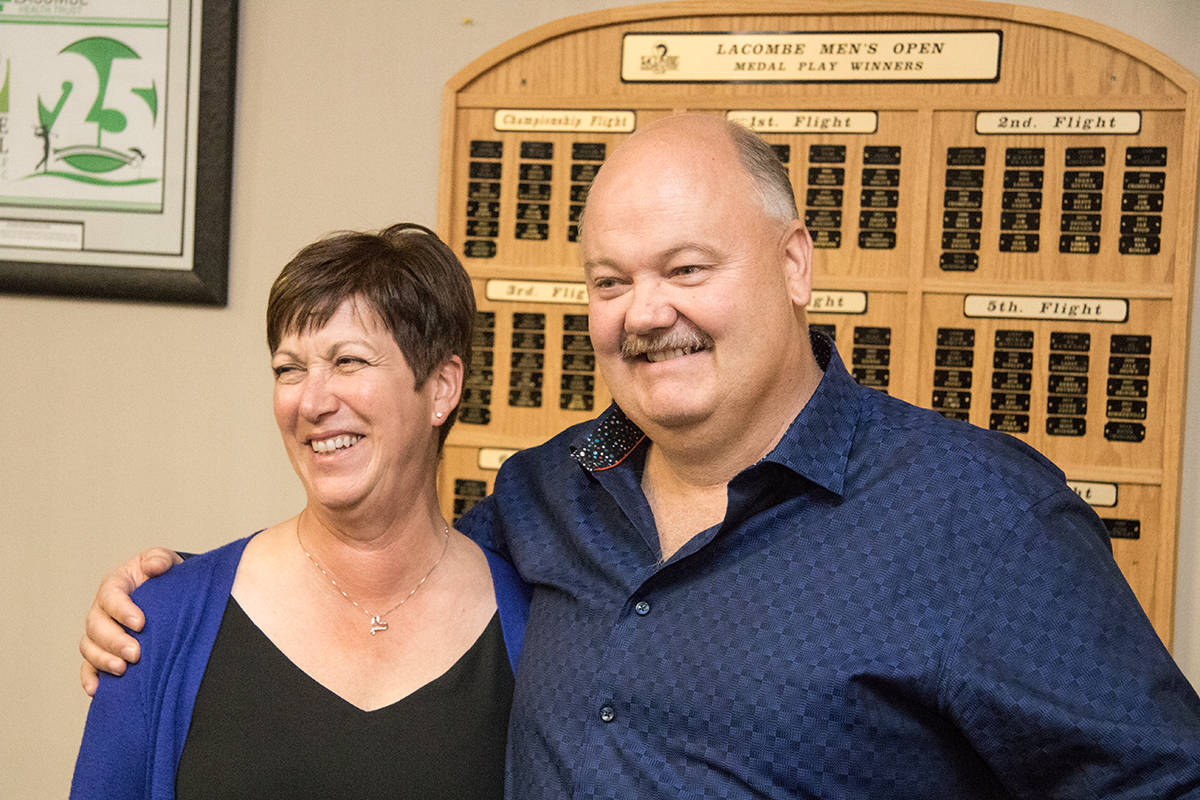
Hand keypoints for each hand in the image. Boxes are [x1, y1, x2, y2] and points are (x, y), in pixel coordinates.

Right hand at [79, 548, 181, 695]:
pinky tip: (97, 690)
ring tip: (123, 669)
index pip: (110, 596)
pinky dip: (89, 678)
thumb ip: (159, 559)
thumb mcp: (164, 561)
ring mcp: (100, 632)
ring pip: (89, 647)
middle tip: (136, 654)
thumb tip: (155, 567)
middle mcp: (102, 609)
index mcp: (115, 585)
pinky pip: (88, 667)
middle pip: (96, 626)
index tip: (141, 623)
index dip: (122, 610)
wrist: (166, 593)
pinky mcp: (103, 651)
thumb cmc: (163, 576)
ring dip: (103, 660)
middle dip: (114, 641)